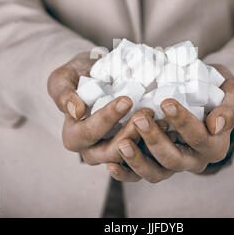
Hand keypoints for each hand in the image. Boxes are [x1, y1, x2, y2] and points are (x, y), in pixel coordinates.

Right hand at [47, 52, 166, 162]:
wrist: (94, 76)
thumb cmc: (77, 76)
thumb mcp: (63, 79)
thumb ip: (63, 93)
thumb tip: (76, 111)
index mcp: (73, 136)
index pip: (88, 133)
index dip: (107, 118)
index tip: (126, 100)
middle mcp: (92, 150)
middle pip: (111, 152)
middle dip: (130, 132)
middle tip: (147, 111)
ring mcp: (113, 153)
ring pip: (130, 158)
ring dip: (147, 142)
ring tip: (163, 122)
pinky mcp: (132, 151)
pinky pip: (144, 156)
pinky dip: (157, 145)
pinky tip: (170, 129)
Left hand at [105, 64, 233, 182]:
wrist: (204, 97)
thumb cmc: (218, 91)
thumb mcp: (233, 94)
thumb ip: (231, 107)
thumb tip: (216, 125)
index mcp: (214, 145)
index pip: (199, 137)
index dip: (183, 123)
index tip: (166, 102)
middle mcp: (195, 160)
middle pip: (174, 159)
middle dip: (156, 140)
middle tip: (140, 117)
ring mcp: (173, 164)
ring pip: (156, 172)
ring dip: (138, 160)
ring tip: (122, 144)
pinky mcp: (155, 164)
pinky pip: (140, 176)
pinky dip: (126, 173)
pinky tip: (112, 165)